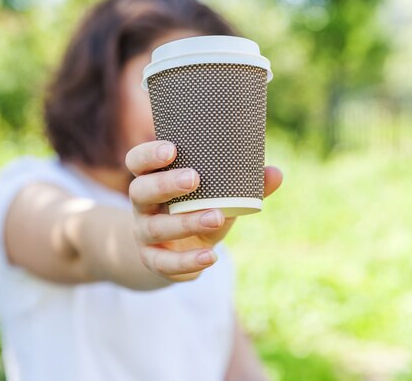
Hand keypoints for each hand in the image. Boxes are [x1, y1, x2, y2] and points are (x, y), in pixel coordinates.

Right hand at [125, 140, 282, 281]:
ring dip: (185, 223)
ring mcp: (144, 234)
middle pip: (140, 191)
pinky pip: (166, 263)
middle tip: (194, 179)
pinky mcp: (153, 260)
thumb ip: (242, 187)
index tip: (172, 149)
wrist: (174, 252)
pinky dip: (188, 261)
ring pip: (155, 228)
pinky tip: (210, 257)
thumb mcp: (216, 198)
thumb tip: (274, 173)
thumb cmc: (195, 212)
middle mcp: (142, 205)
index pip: (137, 161)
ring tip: (216, 217)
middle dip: (165, 185)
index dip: (149, 155)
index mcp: (152, 179)